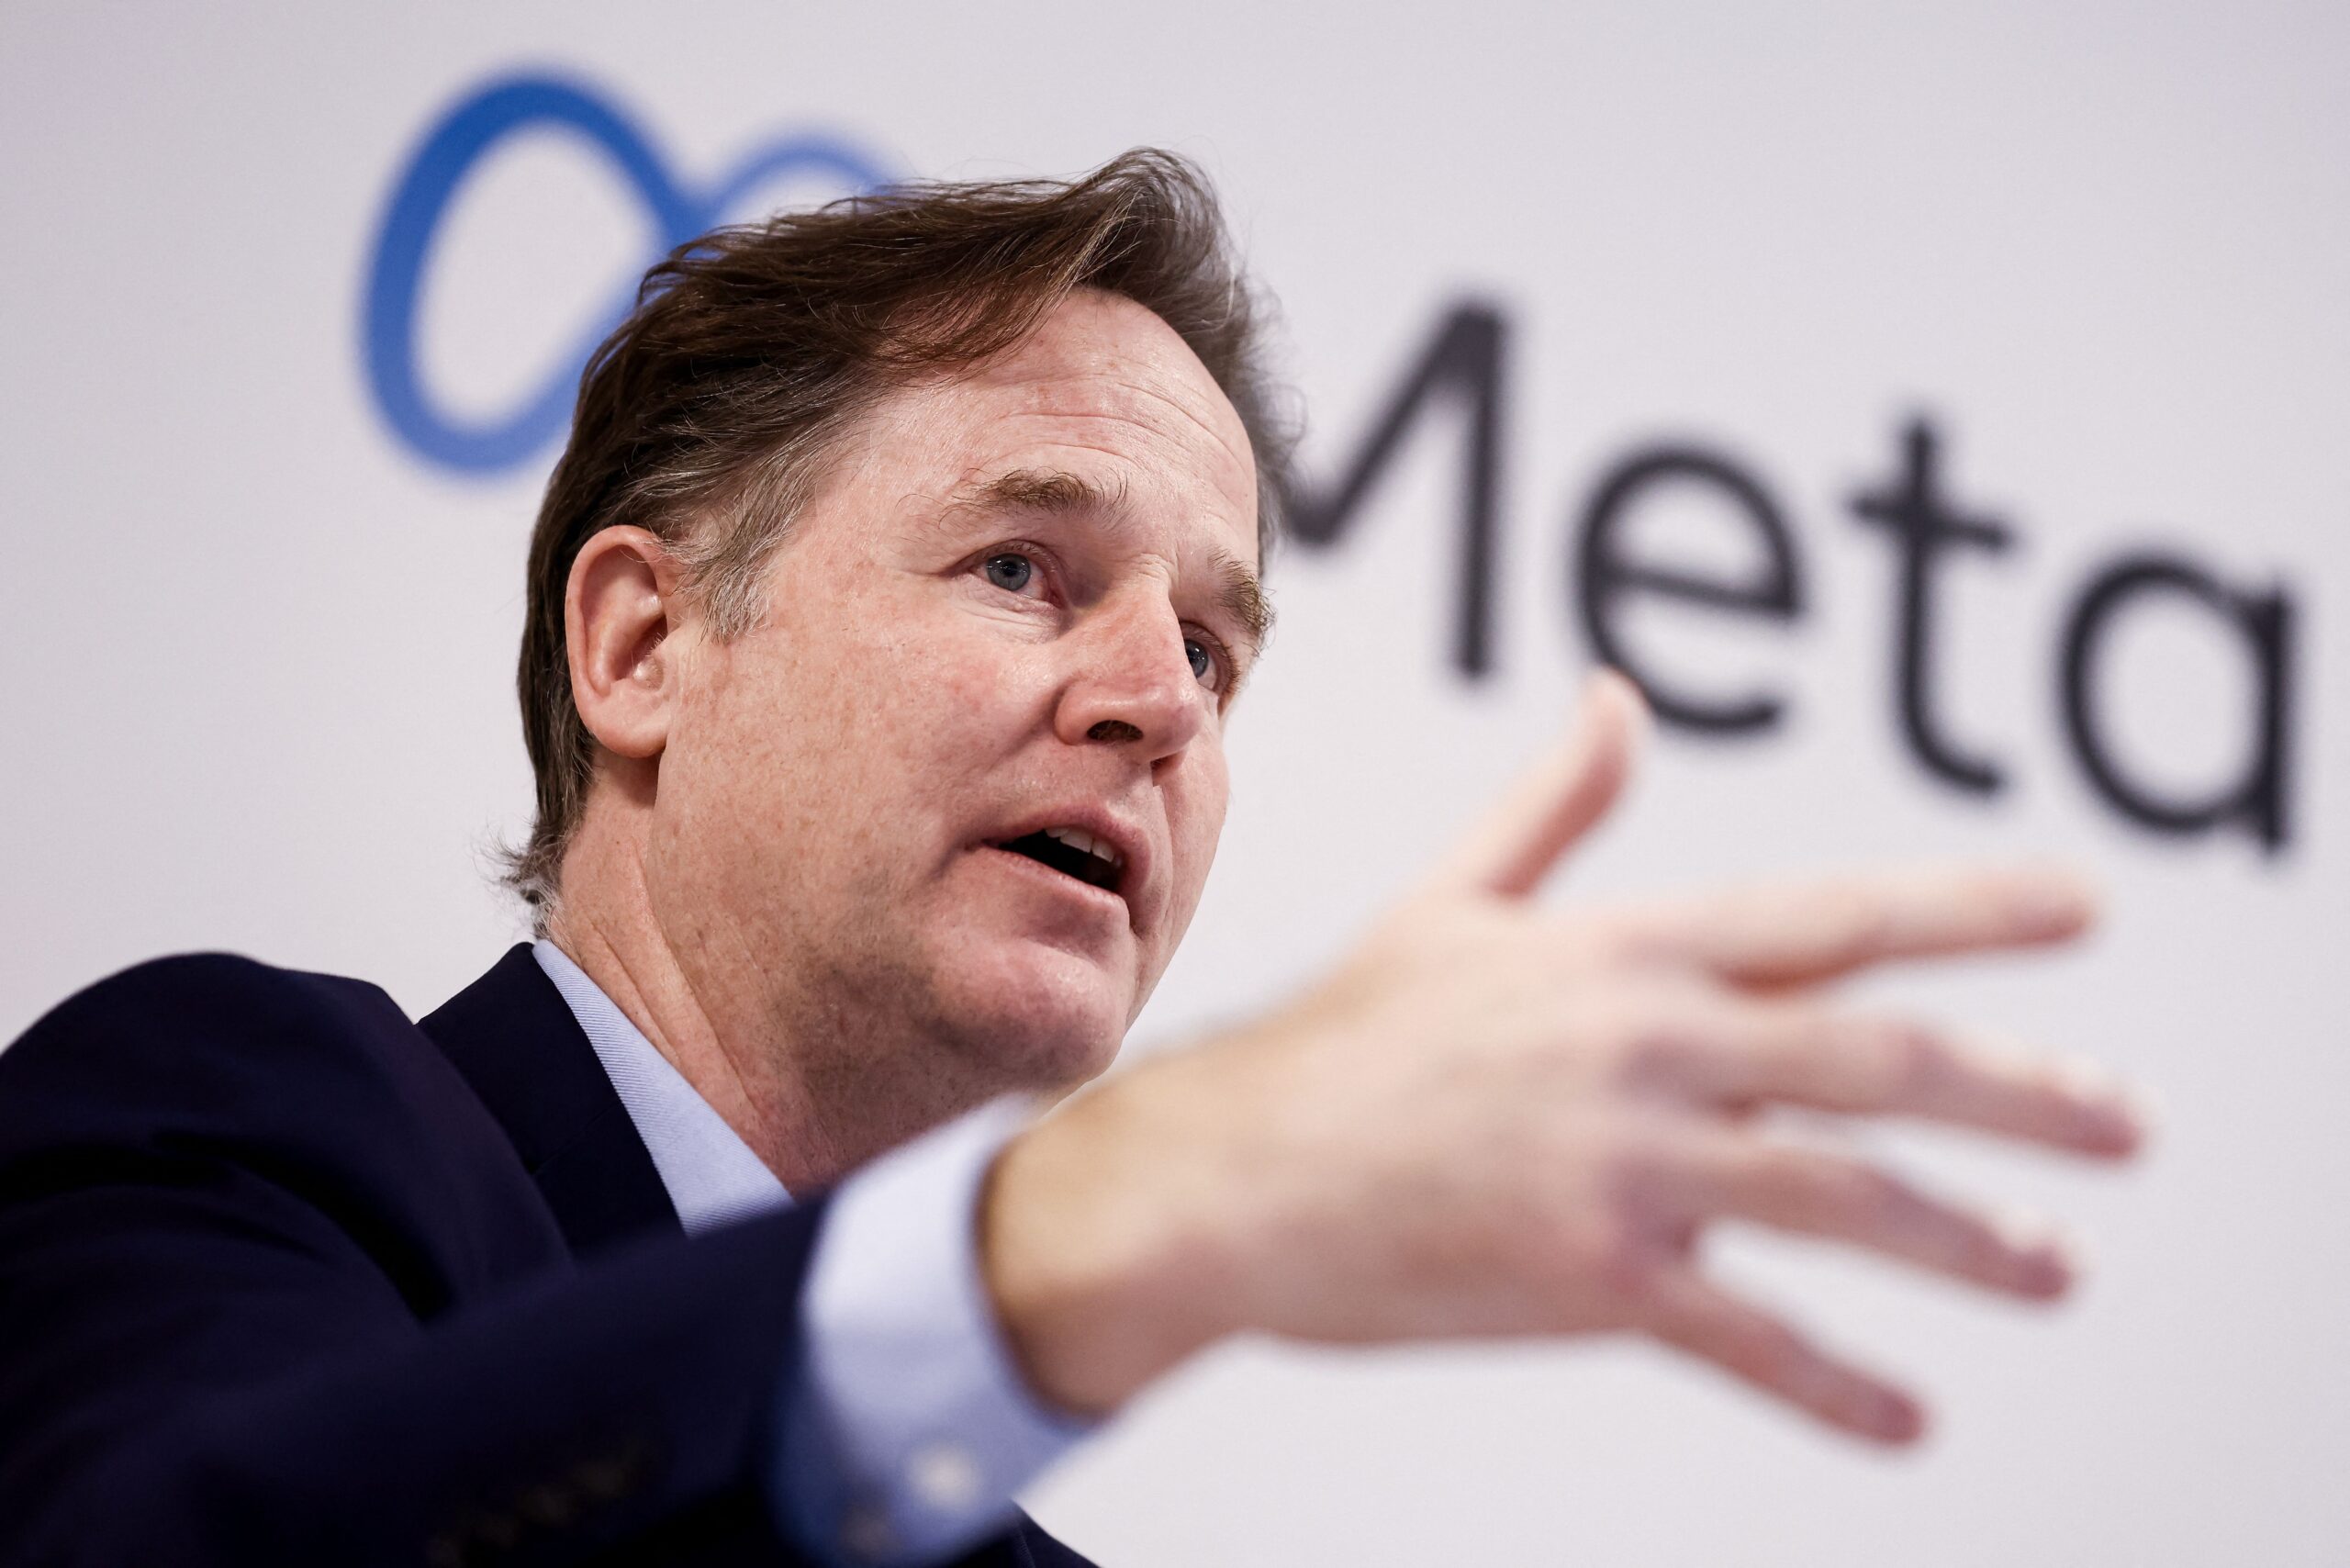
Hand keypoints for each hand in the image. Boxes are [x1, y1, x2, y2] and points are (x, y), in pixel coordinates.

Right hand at [981, 671, 2146, 1441]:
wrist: (1227, 1176)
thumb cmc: (1339, 1042)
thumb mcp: (1450, 901)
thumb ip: (1554, 807)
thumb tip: (1617, 699)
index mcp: (1620, 950)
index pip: (1828, 916)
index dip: (1967, 909)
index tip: (2080, 908)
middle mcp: (1642, 1044)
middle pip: (1877, 1059)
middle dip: (2019, 1093)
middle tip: (2122, 1127)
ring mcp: (1622, 1161)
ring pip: (1843, 1199)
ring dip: (1968, 1242)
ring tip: (2055, 1272)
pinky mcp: (1590, 1274)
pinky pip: (1750, 1338)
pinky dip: (1837, 1385)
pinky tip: (1908, 1418)